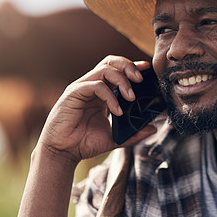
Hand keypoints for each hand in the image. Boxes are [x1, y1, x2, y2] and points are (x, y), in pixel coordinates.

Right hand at [36, 56, 156, 163]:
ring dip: (122, 81)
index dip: (132, 66)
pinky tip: (117, 111)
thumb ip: (134, 133)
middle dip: (128, 66)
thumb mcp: (115, 138)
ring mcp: (82, 88)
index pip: (118, 70)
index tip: (147, 69)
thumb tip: (153, 128)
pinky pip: (96, 86)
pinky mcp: (73, 94)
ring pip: (105, 70)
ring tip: (131, 98)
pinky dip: (110, 96)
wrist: (63, 153)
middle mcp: (92, 85)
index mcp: (101, 92)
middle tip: (140, 80)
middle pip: (111, 63)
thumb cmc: (84, 143)